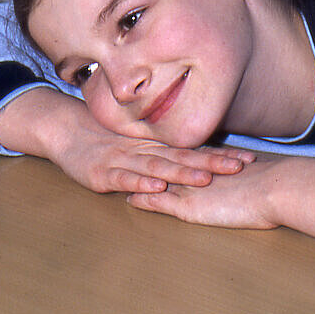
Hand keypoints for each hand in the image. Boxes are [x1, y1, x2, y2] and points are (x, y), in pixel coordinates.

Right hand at [0, 86, 251, 193]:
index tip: (248, 158)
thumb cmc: (106, 139)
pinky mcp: (103, 172)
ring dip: (182, 173)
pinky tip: (157, 184)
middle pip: (183, 157)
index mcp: (157, 144)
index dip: (220, 153)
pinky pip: (125, 177)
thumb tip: (200, 157)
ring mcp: (124, 160)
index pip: (194, 149)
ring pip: (158, 165)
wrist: (66, 129)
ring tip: (205, 178)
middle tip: (239, 166)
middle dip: (212, 163)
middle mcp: (145, 150)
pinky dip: (141, 181)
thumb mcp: (139, 143)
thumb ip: (165, 149)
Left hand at [128, 155, 314, 240]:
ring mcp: (193, 187)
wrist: (276, 189)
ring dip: (140, 176)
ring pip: (159, 178)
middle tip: (127, 146)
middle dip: (147, 154)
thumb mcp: (254, 173)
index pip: (186, 152)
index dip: (169, 147)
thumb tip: (246, 167)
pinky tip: (129, 199)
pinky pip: (161, 202)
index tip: (154, 141)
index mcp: (213, 161)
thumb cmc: (273, 184)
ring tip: (121, 171)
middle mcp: (199, 169)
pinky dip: (146, 200)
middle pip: (167, 159)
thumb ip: (243, 170)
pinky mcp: (190, 206)